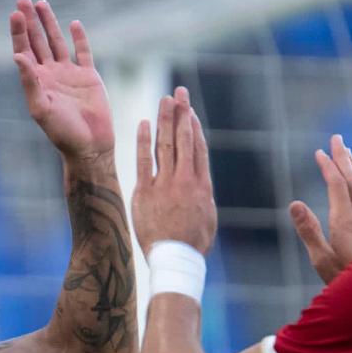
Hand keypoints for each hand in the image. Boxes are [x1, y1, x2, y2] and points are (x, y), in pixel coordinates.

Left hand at [10, 0, 112, 162]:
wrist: (90, 146)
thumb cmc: (62, 133)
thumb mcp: (41, 108)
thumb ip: (30, 82)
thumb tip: (17, 56)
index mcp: (37, 81)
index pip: (24, 50)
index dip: (19, 32)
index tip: (16, 13)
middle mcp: (51, 74)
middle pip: (37, 41)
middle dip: (30, 21)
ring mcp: (70, 74)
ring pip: (57, 42)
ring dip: (49, 24)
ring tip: (41, 3)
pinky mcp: (89, 77)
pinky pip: (83, 52)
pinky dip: (79, 38)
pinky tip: (73, 24)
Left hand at [132, 87, 216, 255]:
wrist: (176, 259)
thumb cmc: (193, 243)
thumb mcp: (207, 216)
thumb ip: (202, 194)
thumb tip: (200, 183)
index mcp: (202, 185)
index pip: (198, 148)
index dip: (194, 127)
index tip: (190, 111)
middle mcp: (185, 180)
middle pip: (184, 139)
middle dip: (182, 113)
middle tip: (179, 93)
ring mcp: (165, 184)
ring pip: (166, 144)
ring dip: (165, 119)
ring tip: (164, 99)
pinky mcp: (146, 192)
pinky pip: (144, 160)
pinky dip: (144, 140)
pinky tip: (145, 123)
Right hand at [289, 134, 351, 283]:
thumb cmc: (348, 281)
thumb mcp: (322, 259)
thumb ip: (309, 231)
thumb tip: (294, 203)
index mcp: (344, 221)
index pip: (336, 185)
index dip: (328, 166)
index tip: (319, 152)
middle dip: (343, 158)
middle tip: (337, 139)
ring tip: (349, 153)